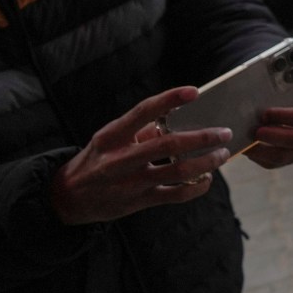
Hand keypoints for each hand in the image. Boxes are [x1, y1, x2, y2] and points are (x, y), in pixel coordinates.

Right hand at [48, 87, 233, 225]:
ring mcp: (131, 182)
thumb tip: (175, 118)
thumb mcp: (110, 139)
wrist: (69, 197)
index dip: (169, 99)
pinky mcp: (139, 202)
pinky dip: (197, 186)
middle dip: (202, 138)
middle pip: (168, 144)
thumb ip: (140, 129)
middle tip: (224, 132)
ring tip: (222, 154)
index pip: (143, 111)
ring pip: (178, 171)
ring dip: (206, 162)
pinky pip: (176, 195)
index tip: (194, 91)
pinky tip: (207, 178)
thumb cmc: (97, 160)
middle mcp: (120, 159)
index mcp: (112, 136)